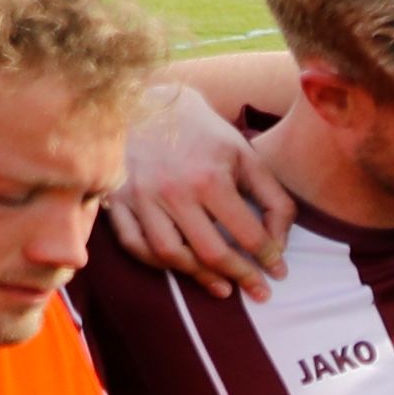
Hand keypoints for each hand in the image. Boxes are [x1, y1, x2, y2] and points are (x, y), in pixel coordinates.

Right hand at [107, 78, 291, 291]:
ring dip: (200, 278)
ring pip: (170, 256)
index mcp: (209, 179)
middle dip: (240, 276)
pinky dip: (158, 263)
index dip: (268, 259)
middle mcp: (172, 191)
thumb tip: (278, 244)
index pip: (247, 235)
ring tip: (223, 287)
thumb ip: (272, 198)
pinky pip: (134, 245)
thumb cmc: (204, 132)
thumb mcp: (246, 156)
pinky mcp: (115, 199)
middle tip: (259, 292)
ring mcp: (140, 197)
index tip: (279, 272)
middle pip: (210, 253)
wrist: (147, 102)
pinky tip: (181, 267)